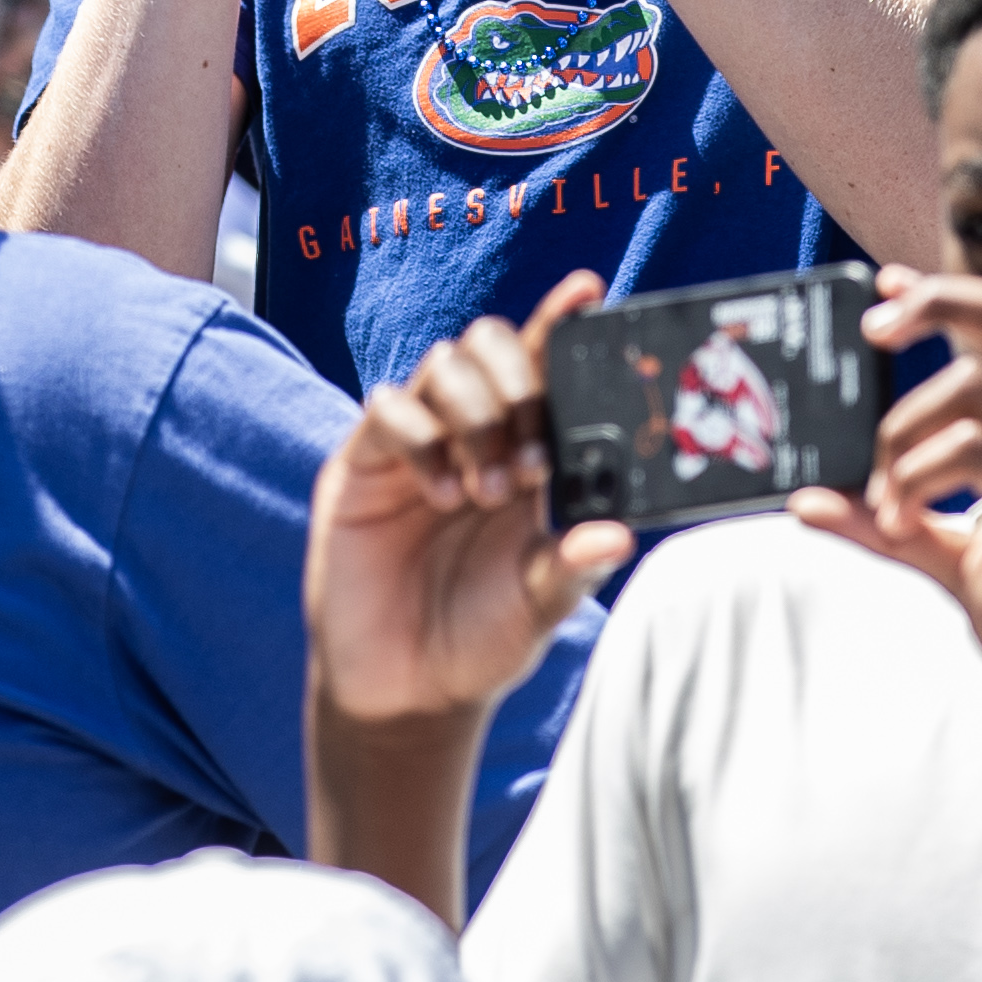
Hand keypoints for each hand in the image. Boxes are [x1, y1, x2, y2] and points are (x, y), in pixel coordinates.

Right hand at [306, 274, 631, 728]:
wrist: (405, 690)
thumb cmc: (482, 637)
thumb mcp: (539, 604)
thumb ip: (572, 566)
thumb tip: (616, 534)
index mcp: (525, 449)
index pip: (542, 365)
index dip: (560, 322)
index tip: (587, 291)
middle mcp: (471, 432)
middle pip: (489, 344)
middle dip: (517, 382)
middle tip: (532, 459)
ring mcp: (416, 443)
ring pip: (445, 365)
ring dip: (476, 417)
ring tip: (488, 492)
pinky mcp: (365, 463)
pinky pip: (390, 409)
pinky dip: (423, 438)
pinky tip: (441, 494)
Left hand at [794, 266, 981, 756]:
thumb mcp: (954, 561)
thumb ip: (889, 524)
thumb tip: (805, 500)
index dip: (953, 293)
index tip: (885, 286)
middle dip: (940, 303)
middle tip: (871, 332)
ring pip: (976, 388)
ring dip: (901, 433)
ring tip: (883, 503)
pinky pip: (976, 452)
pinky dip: (916, 476)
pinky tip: (896, 520)